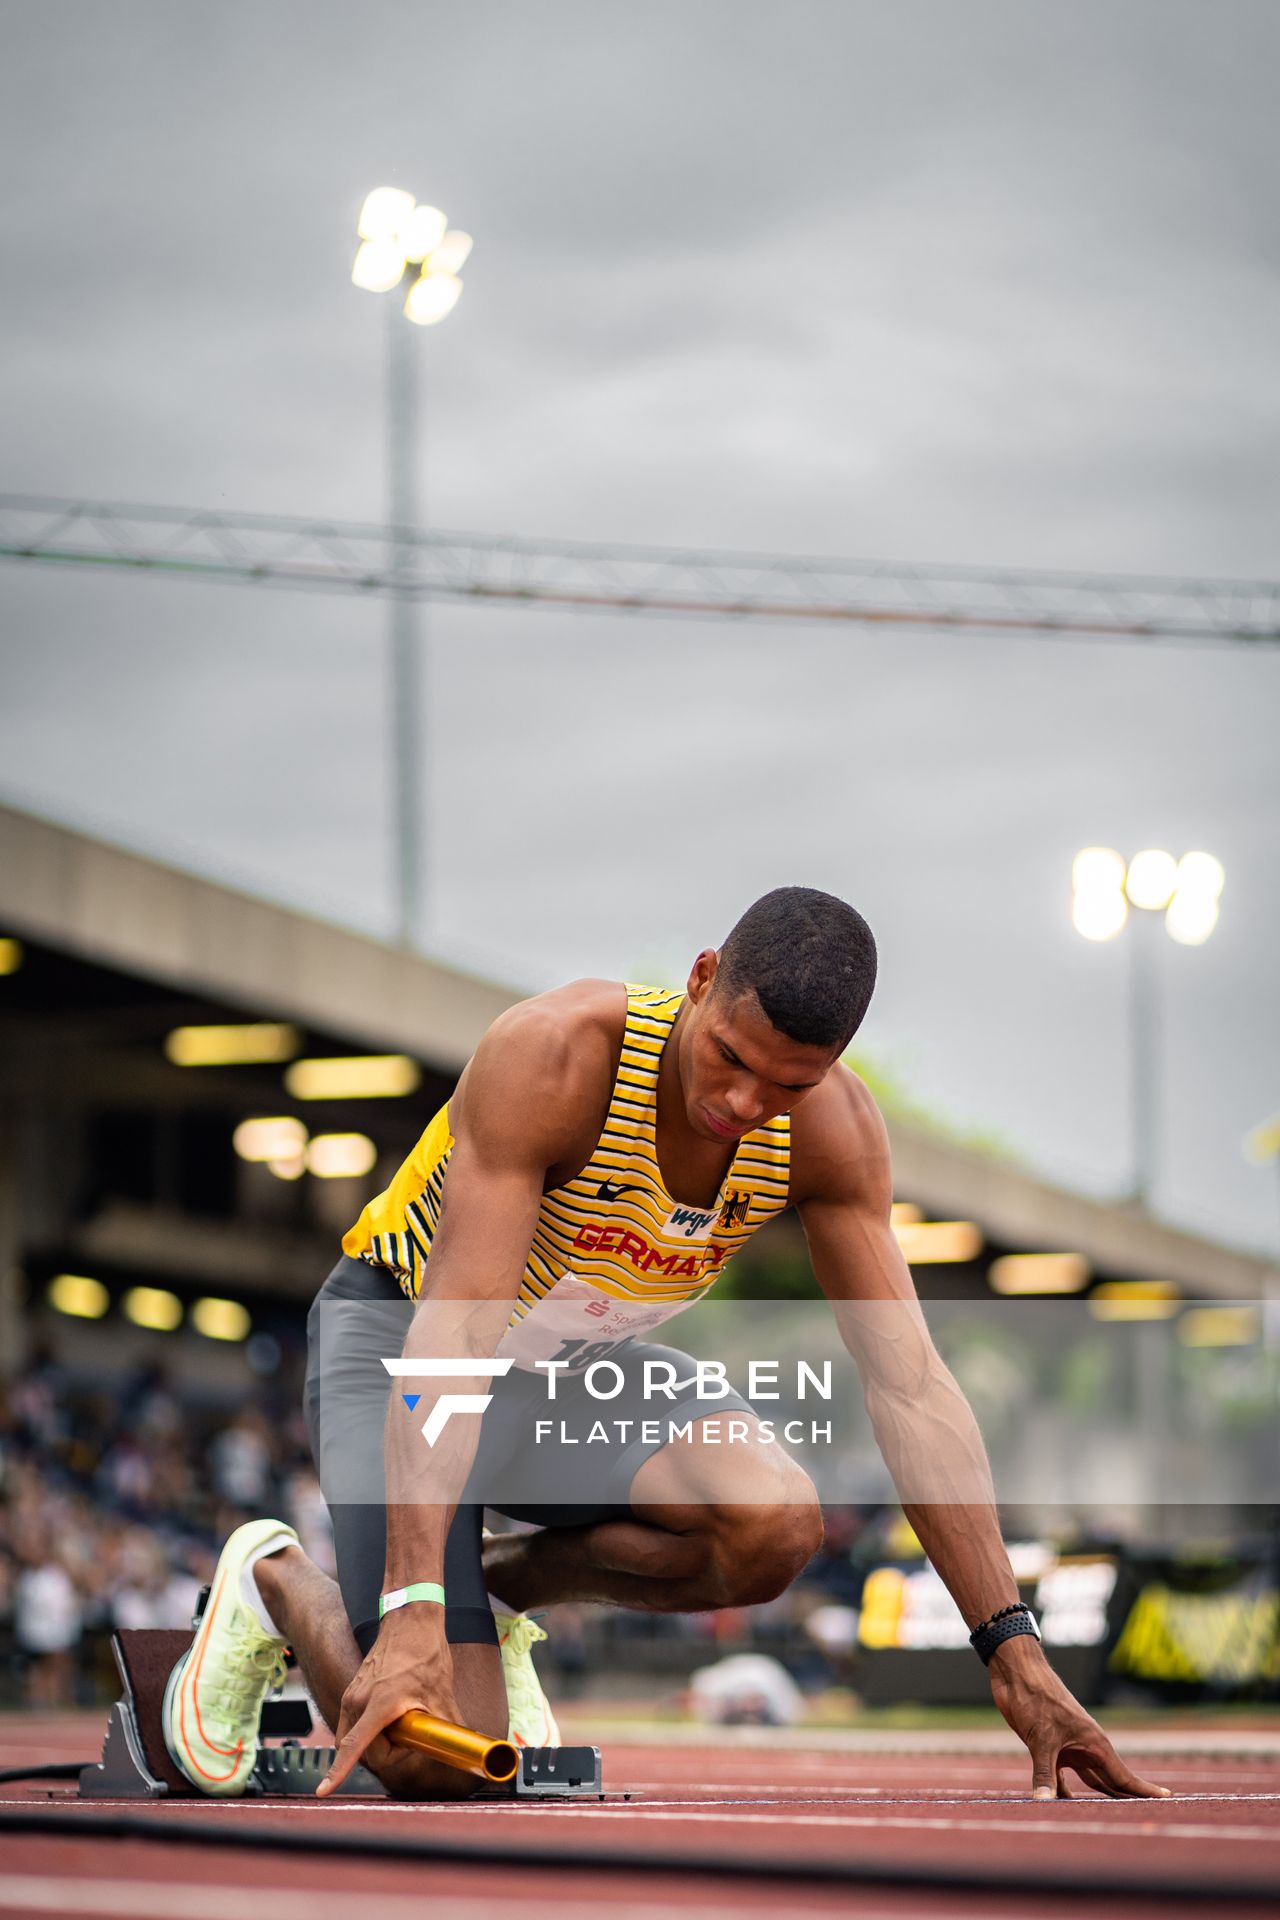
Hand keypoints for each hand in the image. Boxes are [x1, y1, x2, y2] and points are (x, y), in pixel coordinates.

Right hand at [317, 1607, 460, 1796]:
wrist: (410, 1620)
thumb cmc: (426, 1654)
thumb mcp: (442, 1696)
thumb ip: (447, 1730)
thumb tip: (462, 1754)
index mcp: (380, 1704)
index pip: (353, 1747)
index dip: (338, 1772)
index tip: (324, 1791)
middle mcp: (358, 1700)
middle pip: (359, 1750)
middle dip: (383, 1755)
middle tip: (410, 1740)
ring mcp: (352, 1695)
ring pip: (352, 1737)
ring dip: (372, 1744)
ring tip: (402, 1727)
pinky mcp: (352, 1692)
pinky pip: (351, 1724)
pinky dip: (366, 1732)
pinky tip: (389, 1721)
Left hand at [986, 1635, 1170, 1800]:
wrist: (1016, 1671)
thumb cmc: (1034, 1698)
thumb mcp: (1040, 1739)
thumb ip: (1044, 1774)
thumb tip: (1043, 1803)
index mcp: (1094, 1744)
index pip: (1124, 1776)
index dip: (1144, 1790)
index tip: (1169, 1800)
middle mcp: (1086, 1747)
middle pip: (1112, 1781)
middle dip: (1126, 1799)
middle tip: (1145, 1816)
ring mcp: (1068, 1747)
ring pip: (1090, 1779)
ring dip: (1097, 1797)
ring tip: (1112, 1816)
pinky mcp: (1049, 1746)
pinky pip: (1062, 1776)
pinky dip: (1063, 1791)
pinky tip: (1062, 1806)